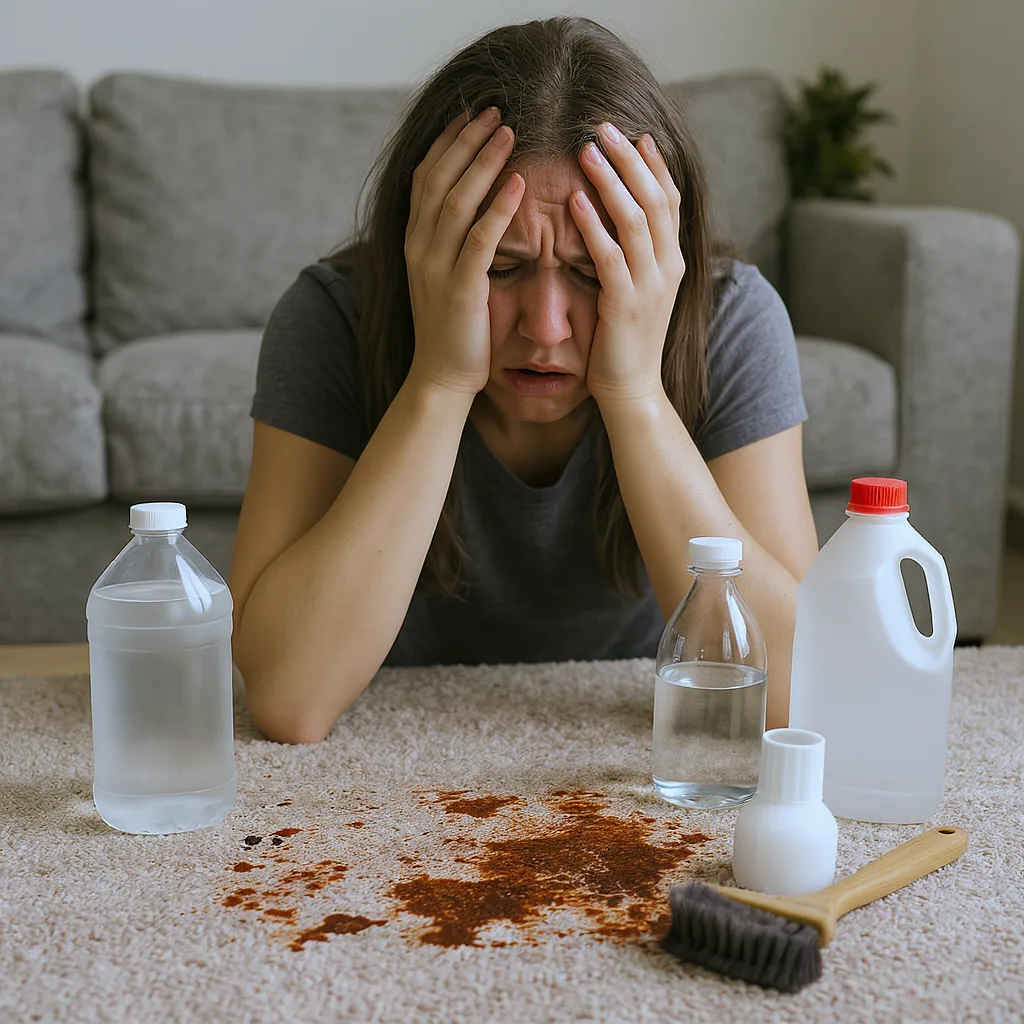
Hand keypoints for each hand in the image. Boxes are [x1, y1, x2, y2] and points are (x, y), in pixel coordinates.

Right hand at [403, 108, 523, 395]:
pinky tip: (518, 184)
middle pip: (439, 178)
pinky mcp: (459, 290)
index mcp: (416, 241)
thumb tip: (472, 207)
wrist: (442, 378)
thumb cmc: (455, 328)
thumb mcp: (446, 276)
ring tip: (508, 132)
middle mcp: (419, 247)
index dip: (448, 142)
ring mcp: (435, 268)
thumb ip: (453, 241)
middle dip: (466, 140)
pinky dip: (498, 209)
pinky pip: (479, 240)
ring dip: (483, 162)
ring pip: (456, 201)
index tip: (471, 113)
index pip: (427, 177)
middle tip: (495, 109)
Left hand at [570, 123, 684, 405]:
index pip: (670, 199)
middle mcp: (668, 267)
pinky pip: (610, 256)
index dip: (653, 164)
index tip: (632, 132)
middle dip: (630, 159)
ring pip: (636, 219)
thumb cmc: (626, 341)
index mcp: (673, 260)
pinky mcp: (625, 304)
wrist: (632, 391)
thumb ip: (635, 254)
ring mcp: (650, 285)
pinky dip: (594, 225)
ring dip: (611, 180)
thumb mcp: (639, 290)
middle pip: (656, 197)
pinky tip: (576, 200)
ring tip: (587, 150)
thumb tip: (619, 217)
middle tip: (603, 125)